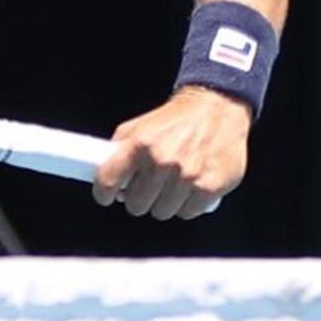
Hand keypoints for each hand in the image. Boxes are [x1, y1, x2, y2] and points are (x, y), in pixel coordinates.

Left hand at [94, 86, 249, 217]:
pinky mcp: (209, 187)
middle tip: (150, 185)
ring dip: (166, 202)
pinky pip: (188, 213)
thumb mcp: (139, 126)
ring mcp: (187, 176)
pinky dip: (188, 203)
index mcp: (140, 143)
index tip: (106, 196)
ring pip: (163, 212)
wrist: (217, 107)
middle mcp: (163, 160)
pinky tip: (191, 186)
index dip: (104, 193)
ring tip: (173, 182)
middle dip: (141, 197)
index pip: (108, 181)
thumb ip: (119, 151)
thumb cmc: (177, 120)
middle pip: (137, 205)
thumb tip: (103, 177)